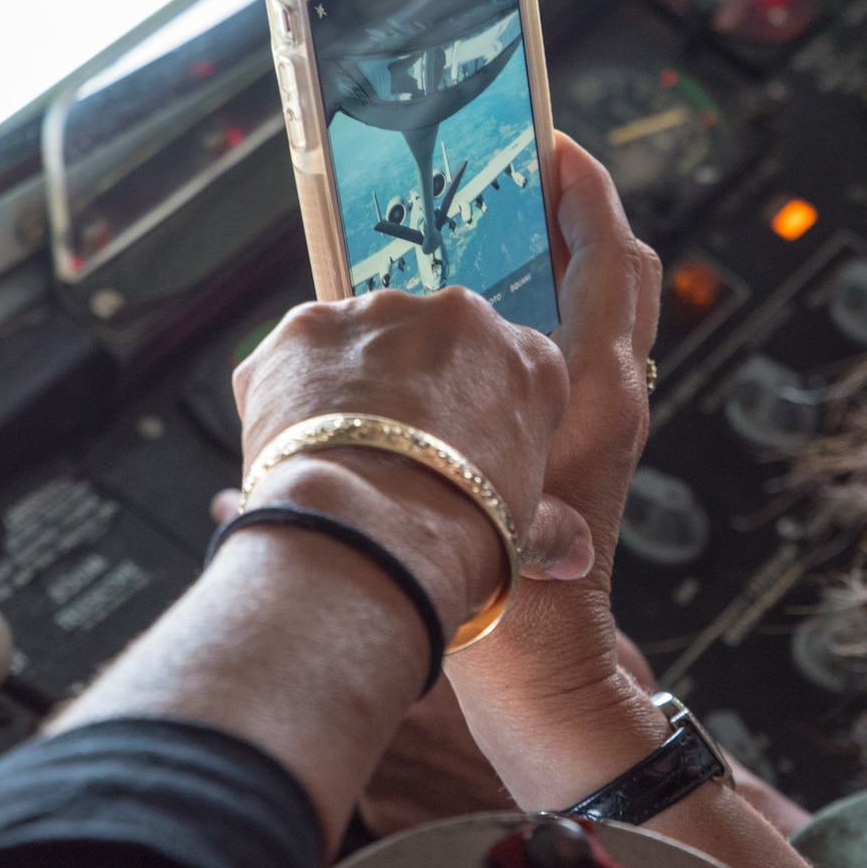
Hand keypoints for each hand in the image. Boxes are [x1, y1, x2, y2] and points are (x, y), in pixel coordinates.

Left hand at [230, 275, 578, 629]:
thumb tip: (577, 553)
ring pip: (362, 340)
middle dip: (414, 385)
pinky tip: (292, 445)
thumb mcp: (525, 535)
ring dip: (349, 382)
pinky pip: (295, 355)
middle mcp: (458, 317)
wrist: (367, 537)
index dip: (482, 411)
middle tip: (395, 453)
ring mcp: (379, 314)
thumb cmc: (457, 538)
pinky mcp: (305, 327)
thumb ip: (554, 527)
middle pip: (434, 341)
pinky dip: (290, 391)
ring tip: (338, 456)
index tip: (462, 449)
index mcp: (529, 362)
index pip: (512, 367)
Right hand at [446, 136, 668, 808]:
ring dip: (562, 271)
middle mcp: (616, 395)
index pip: (611, 255)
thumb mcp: (464, 463)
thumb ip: (429, 389)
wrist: (546, 674)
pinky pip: (580, 364)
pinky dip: (547, 328)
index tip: (552, 145)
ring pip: (604, 318)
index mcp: (598, 384)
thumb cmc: (507, 583)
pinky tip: (479, 336)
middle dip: (576, 220)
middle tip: (515, 186)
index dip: (586, 190)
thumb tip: (383, 325)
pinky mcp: (589, 455)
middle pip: (619, 276)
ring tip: (490, 244)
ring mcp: (610, 425)